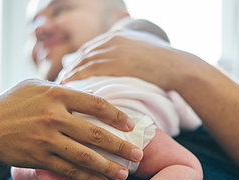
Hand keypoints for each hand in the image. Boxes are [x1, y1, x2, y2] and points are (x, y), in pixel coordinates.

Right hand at [0, 79, 142, 179]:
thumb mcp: (36, 87)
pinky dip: (87, 178)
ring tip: (124, 175)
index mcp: (56, 94)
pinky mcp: (39, 158)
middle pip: (95, 134)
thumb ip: (64, 90)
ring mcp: (46, 139)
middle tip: (139, 155)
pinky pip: (69, 171)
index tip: (132, 125)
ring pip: (85, 156)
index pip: (96, 104)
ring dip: (108, 167)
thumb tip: (93, 94)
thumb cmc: (13, 104)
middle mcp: (53, 116)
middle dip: (121, 147)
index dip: (117, 115)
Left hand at [60, 33, 192, 90]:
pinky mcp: (115, 62)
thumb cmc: (164, 68)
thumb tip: (122, 72)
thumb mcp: (142, 57)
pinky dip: (76, 76)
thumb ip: (128, 60)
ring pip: (83, 60)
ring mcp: (113, 50)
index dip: (80, 60)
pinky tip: (68, 84)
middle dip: (71, 66)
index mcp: (118, 37)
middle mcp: (112, 40)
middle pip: (84, 53)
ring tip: (61, 85)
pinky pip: (89, 69)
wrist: (177, 68)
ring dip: (70, 72)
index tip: (71, 71)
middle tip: (61, 80)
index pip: (92, 48)